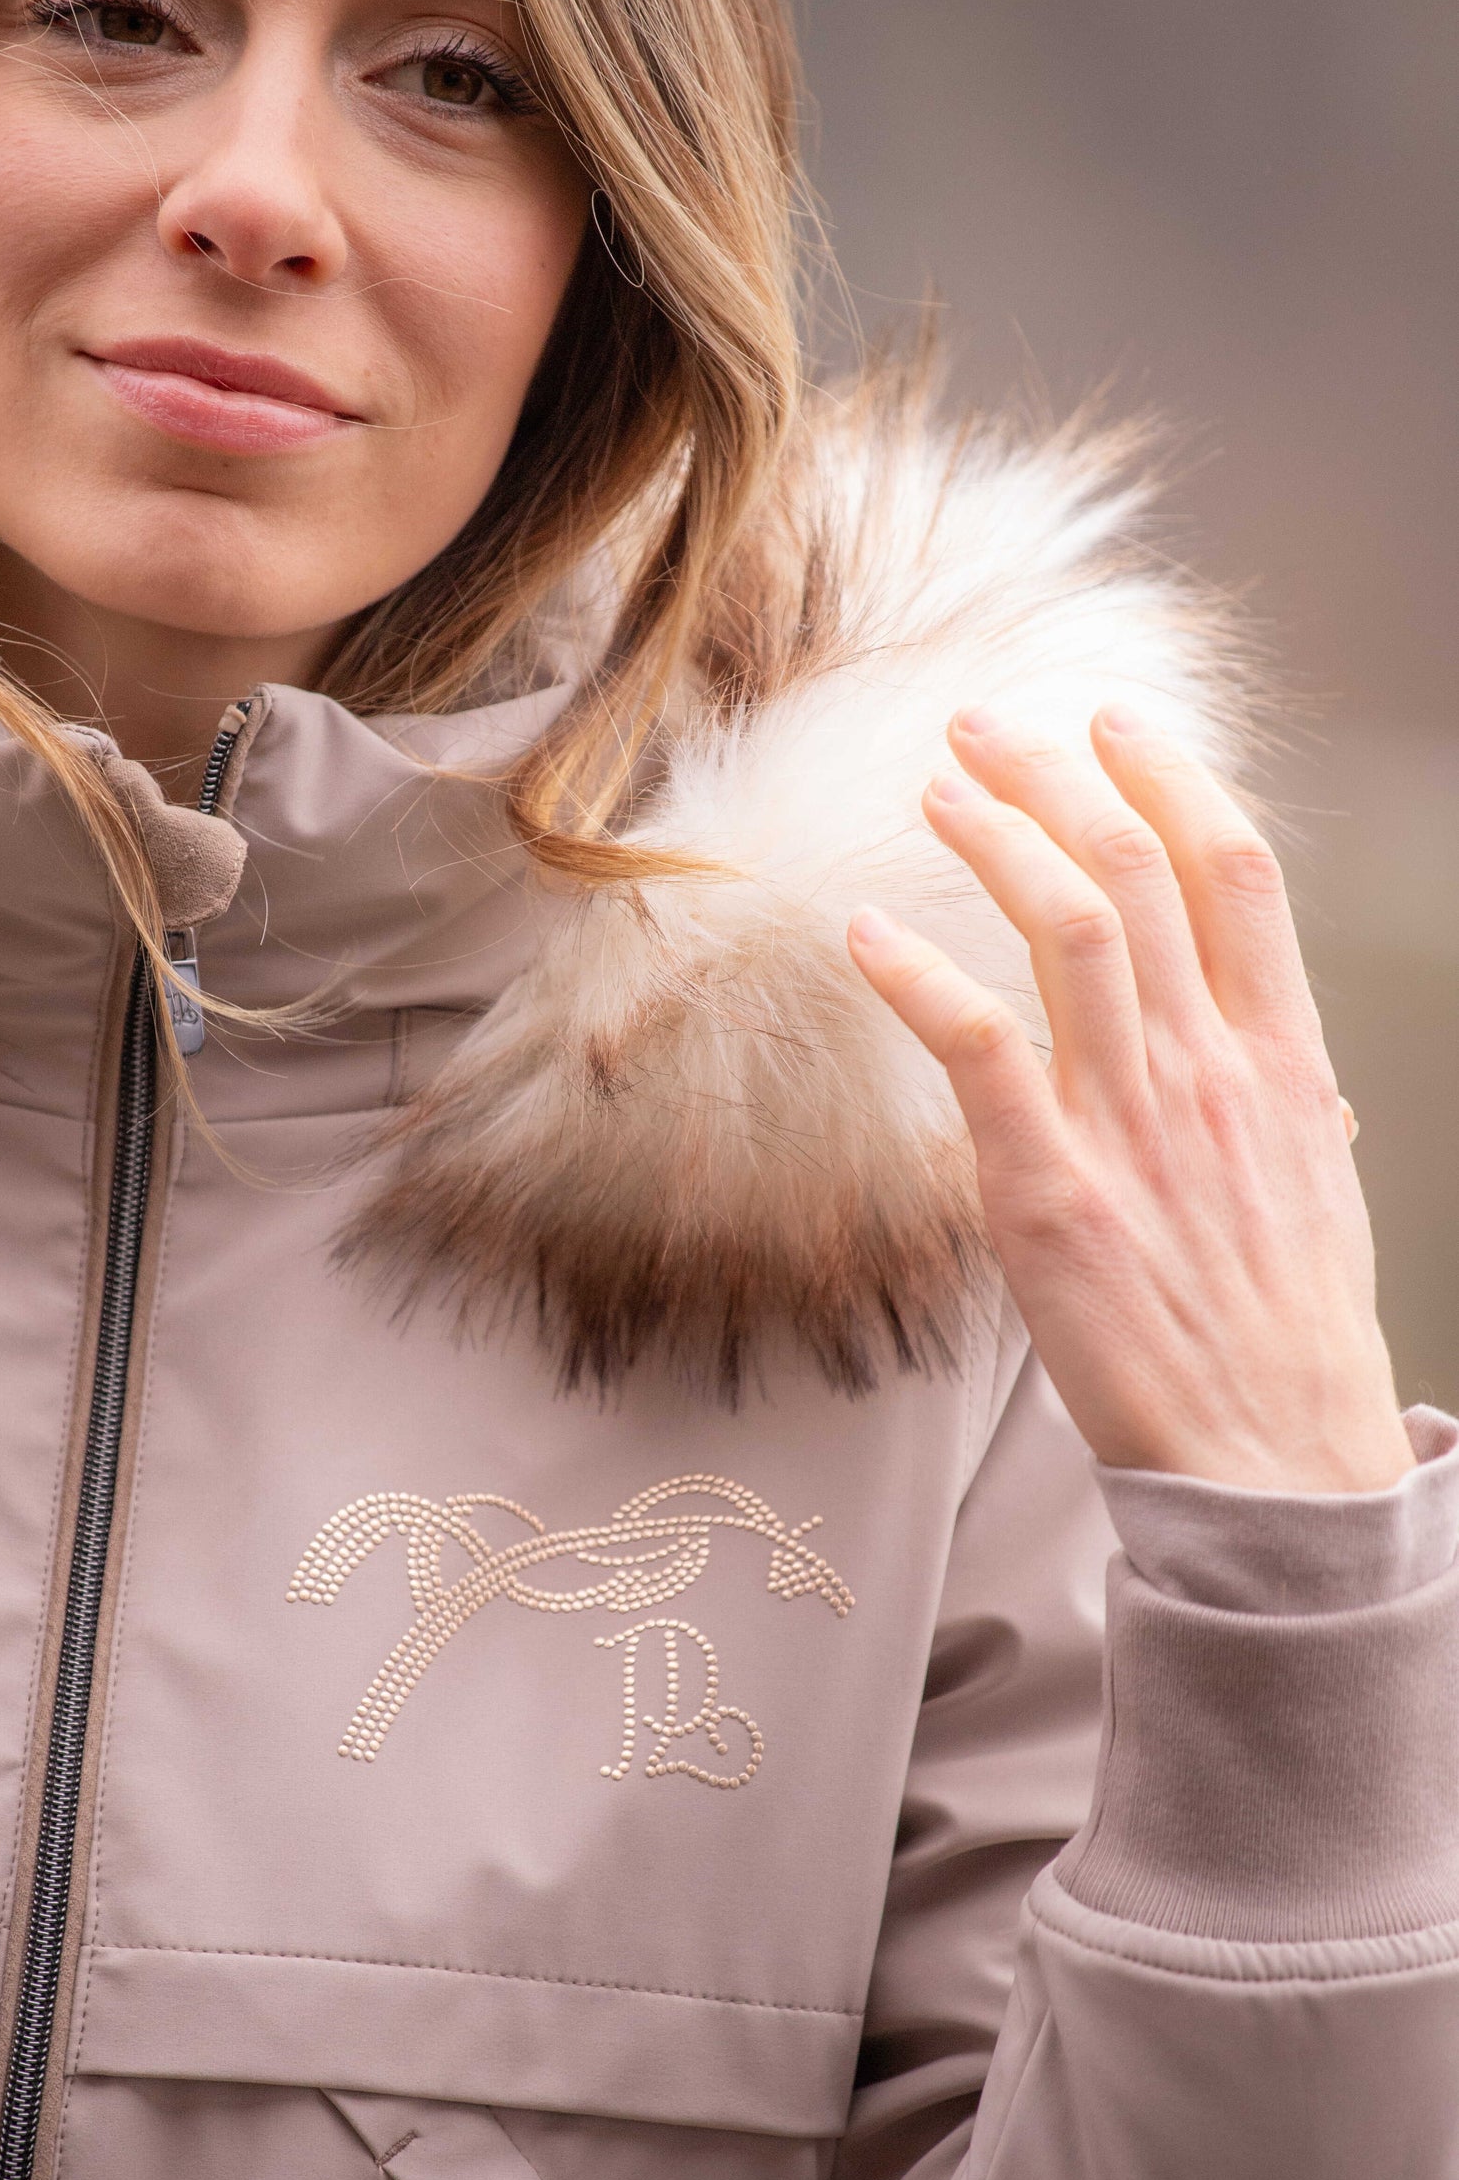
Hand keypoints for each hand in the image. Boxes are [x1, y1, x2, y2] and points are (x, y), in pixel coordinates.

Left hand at [846, 707, 1413, 1492]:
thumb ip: (1283, 1104)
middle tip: (984, 727)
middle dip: (1056, 776)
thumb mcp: (1314, 1190)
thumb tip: (1280, 1061)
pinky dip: (916, 975)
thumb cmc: (1286, 1334)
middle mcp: (1209, 1070)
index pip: (1236, 872)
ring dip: (993, 839)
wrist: (1275, 1459)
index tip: (1115, 720)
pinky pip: (977, 1048)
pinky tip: (864, 930)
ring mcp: (1130, 1127)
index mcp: (1283, 1060)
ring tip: (936, 788)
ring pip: (1067, 928)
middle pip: (1137, 869)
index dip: (1172, 775)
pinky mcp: (1048, 1196)